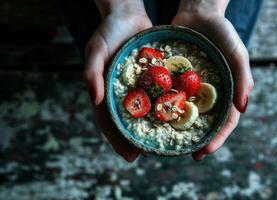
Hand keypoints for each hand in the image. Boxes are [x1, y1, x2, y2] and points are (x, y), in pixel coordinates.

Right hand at [84, 0, 151, 161]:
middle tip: (149, 156)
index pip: (109, 121)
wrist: (128, 14)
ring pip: (145, 112)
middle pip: (129, 121)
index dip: (118, 140)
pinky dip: (166, 106)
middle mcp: (123, 93)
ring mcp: (139, 87)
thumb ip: (92, 72)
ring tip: (165, 144)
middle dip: (137, 140)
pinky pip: (159, 95)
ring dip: (153, 128)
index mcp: (107, 92)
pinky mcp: (153, 78)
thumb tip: (94, 99)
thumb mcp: (96, 49)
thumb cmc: (108, 31)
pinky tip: (177, 117)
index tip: (130, 156)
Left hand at [172, 0, 253, 159]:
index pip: (224, 121)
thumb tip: (242, 109)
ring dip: (180, 129)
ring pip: (186, 113)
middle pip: (205, 122)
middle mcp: (207, 93)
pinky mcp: (175, 79)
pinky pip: (170, 96)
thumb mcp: (237, 53)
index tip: (205, 151)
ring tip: (172, 144)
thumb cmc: (222, 33)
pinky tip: (156, 118)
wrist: (197, 14)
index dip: (217, 138)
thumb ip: (242, 78)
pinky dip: (165, 108)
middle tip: (189, 155)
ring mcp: (190, 88)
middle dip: (198, 140)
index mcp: (225, 92)